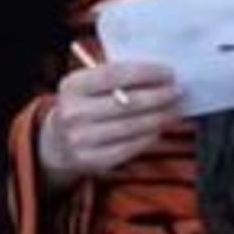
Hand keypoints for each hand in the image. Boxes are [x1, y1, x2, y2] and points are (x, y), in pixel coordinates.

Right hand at [38, 58, 180, 183]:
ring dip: (159, 117)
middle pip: (128, 102)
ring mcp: (81, 139)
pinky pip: (129, 148)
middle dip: (159, 96)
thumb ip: (116, 76)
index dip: (146, 73)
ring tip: (173, 109)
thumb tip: (159, 73)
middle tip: (177, 91)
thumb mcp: (87, 84)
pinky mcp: (91, 160)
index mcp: (72, 86)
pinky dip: (148, 137)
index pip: (115, 74)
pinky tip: (158, 129)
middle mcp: (73, 113)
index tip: (168, 73)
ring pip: (132, 127)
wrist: (56, 142)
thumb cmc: (83, 105)